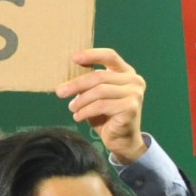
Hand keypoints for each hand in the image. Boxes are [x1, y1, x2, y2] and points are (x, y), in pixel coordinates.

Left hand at [57, 49, 148, 163]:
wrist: (123, 141)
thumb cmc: (108, 116)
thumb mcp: (98, 96)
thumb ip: (91, 84)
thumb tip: (68, 79)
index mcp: (127, 73)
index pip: (110, 56)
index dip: (92, 55)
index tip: (74, 58)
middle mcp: (134, 81)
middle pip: (100, 76)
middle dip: (77, 84)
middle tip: (60, 92)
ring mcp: (134, 94)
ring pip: (99, 91)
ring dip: (81, 100)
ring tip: (72, 108)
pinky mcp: (130, 108)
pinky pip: (101, 105)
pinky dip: (86, 111)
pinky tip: (78, 117)